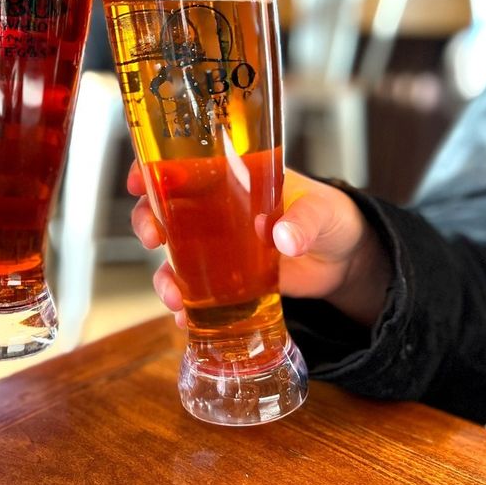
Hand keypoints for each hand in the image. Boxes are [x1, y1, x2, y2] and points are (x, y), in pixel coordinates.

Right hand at [129, 165, 390, 327]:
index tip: (138, 180)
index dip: (153, 169)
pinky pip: (198, 293)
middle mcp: (218, 211)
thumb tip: (282, 237)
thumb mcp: (322, 212)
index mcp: (235, 179)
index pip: (183, 165)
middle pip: (166, 210)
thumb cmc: (331, 218)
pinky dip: (187, 307)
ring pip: (175, 256)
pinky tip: (185, 319)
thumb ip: (304, 220)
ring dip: (164, 275)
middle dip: (147, 223)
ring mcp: (221, 248)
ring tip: (172, 295)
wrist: (347, 260)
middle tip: (153, 238)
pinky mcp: (231, 281)